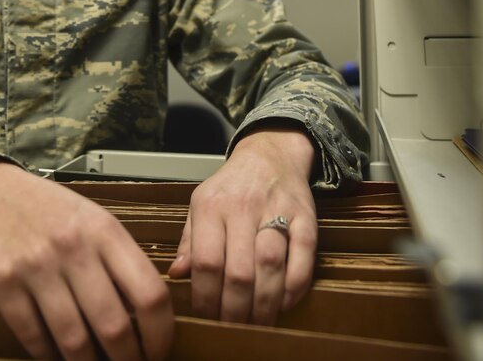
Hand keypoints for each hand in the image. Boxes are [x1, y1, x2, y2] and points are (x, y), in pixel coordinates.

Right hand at [0, 158, 172, 360]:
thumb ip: (122, 263)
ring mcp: (36, 266)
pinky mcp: (2, 284)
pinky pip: (33, 337)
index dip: (160, 333)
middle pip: (114, 325)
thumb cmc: (54, 213)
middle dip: (127, 359)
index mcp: (106, 232)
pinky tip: (58, 357)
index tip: (158, 351)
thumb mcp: (98, 222)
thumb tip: (147, 318)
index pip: (150, 293)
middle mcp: (74, 248)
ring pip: (74, 339)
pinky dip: (49, 356)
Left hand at [167, 126, 316, 325]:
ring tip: (257, 323)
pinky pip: (303, 256)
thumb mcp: (200, 204)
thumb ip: (189, 240)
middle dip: (235, 310)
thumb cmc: (232, 186)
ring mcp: (277, 210)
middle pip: (238, 271)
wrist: (270, 153)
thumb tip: (176, 275)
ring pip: (270, 265)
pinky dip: (295, 286)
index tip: (207, 318)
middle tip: (233, 329)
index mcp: (211, 206)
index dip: (206, 298)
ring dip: (264, 304)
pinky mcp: (305, 216)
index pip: (206, 261)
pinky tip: (284, 303)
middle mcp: (243, 206)